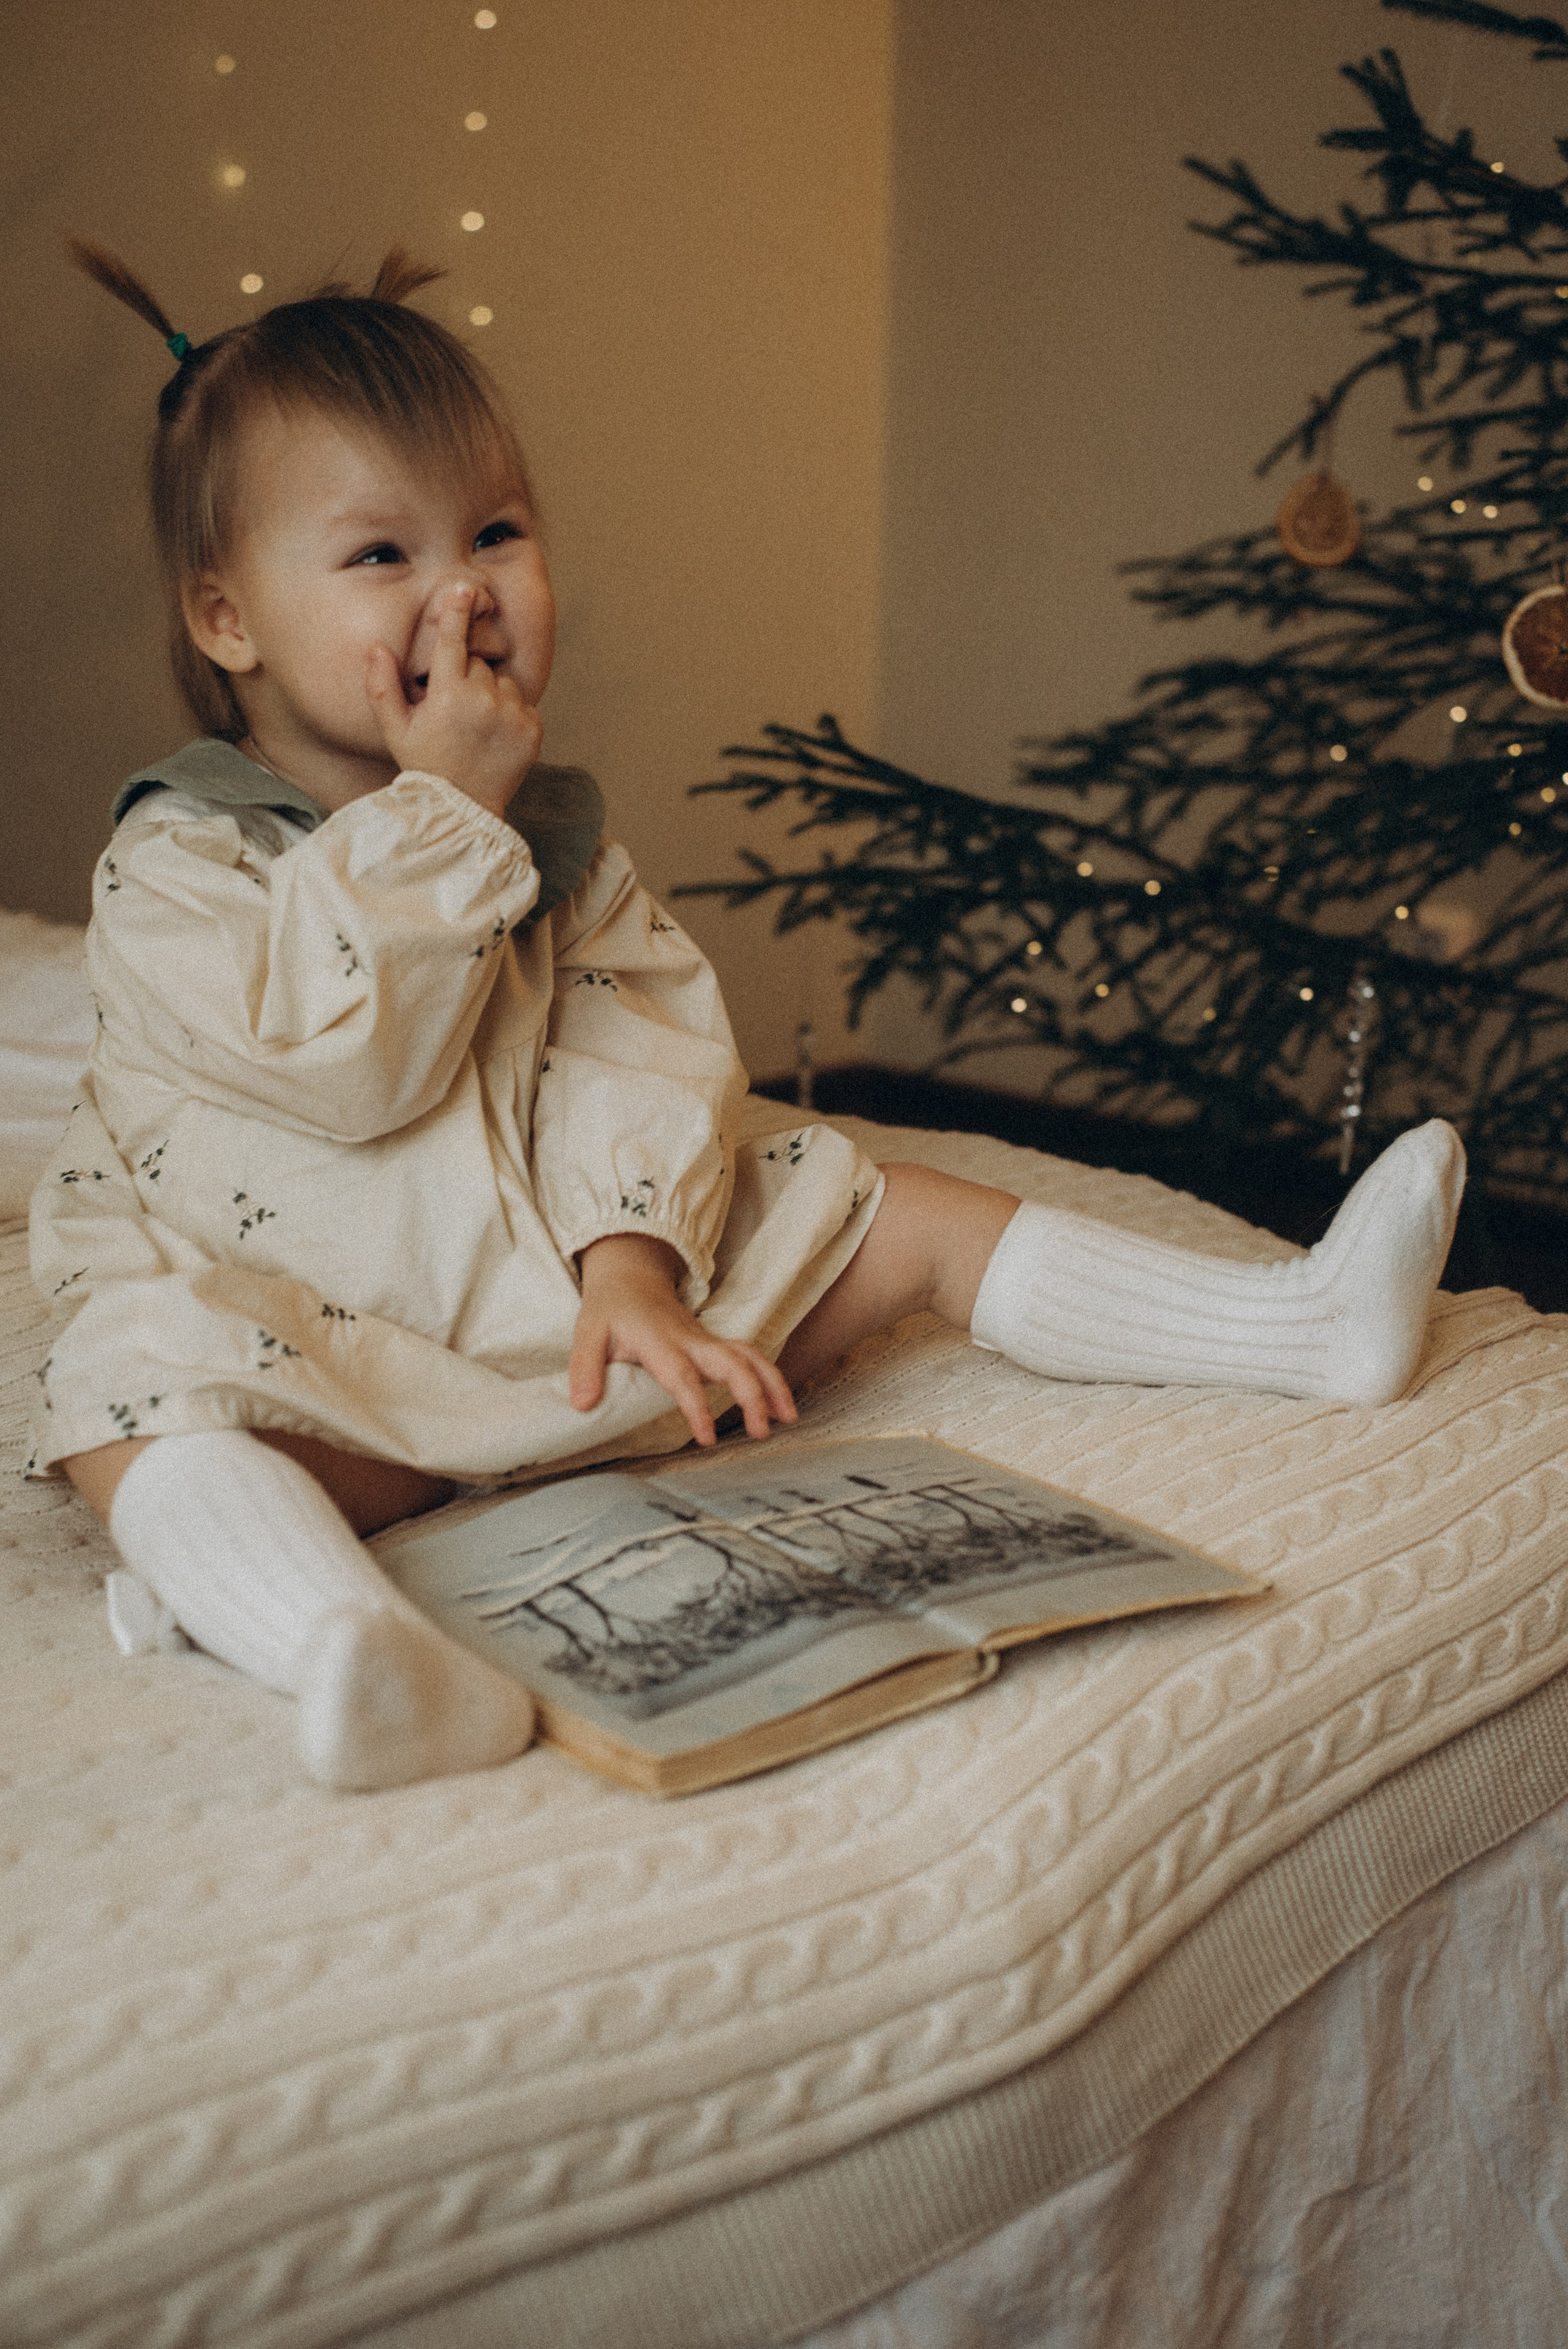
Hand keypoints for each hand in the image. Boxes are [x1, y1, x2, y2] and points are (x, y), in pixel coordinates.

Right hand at [366, 585, 541, 818]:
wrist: (465, 808)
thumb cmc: (426, 766)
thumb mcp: (394, 730)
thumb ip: (382, 686)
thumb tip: (376, 648)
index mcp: (448, 695)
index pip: (451, 642)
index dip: (455, 613)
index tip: (462, 588)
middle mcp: (483, 700)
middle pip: (478, 666)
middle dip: (468, 680)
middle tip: (455, 714)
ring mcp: (512, 715)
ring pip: (503, 683)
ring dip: (491, 697)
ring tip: (476, 728)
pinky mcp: (533, 729)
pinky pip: (522, 705)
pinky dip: (511, 716)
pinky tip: (494, 738)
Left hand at [569, 1233, 796, 1445]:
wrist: (631, 1278)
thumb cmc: (610, 1310)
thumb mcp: (587, 1333)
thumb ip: (584, 1368)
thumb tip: (583, 1405)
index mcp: (660, 1341)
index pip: (683, 1377)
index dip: (697, 1407)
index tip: (707, 1438)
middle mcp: (692, 1340)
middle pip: (733, 1362)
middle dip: (753, 1394)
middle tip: (761, 1432)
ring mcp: (707, 1340)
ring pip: (750, 1355)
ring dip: (772, 1384)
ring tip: (788, 1418)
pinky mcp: (714, 1345)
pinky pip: (749, 1357)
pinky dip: (768, 1378)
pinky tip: (777, 1406)